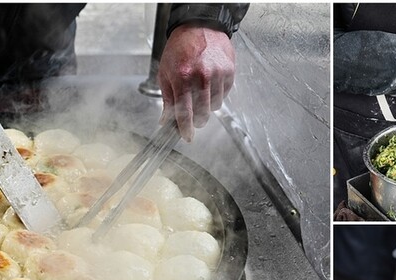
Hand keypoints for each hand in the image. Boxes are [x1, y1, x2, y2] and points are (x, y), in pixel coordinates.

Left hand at [158, 25, 235, 141]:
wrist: (198, 26)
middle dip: (196, 119)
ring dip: (207, 105)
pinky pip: (225, 95)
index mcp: (182, 78)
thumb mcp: (166, 72)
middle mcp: (201, 77)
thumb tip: (166, 121)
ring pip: (214, 106)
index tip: (187, 136)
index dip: (186, 128)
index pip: (185, 112)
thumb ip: (167, 99)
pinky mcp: (229, 71)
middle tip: (193, 113)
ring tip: (201, 92)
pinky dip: (217, 94)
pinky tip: (210, 84)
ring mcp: (217, 74)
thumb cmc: (179, 49)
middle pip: (202, 114)